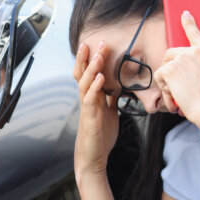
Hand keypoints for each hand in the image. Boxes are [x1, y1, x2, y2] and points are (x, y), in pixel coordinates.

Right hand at [72, 41, 118, 177]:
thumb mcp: (108, 112)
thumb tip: (118, 87)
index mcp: (91, 97)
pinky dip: (95, 87)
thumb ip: (110, 99)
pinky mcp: (89, 117)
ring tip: (98, 54)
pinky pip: (90, 99)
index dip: (90, 59)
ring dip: (92, 67)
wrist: (93, 157)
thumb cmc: (100, 136)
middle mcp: (86, 100)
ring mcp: (87, 108)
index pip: (87, 73)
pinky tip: (100, 78)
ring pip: (84, 83)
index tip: (97, 44)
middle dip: (88, 57)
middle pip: (82, 73)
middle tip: (97, 41)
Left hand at [153, 11, 199, 125]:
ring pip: (164, 65)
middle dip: (171, 68)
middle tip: (178, 85)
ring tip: (177, 92)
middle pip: (172, 53)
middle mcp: (195, 51)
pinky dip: (163, 87)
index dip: (188, 22)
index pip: (196, 33)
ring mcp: (182, 58)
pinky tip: (173, 95)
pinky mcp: (171, 68)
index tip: (184, 14)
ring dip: (167, 79)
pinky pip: (159, 76)